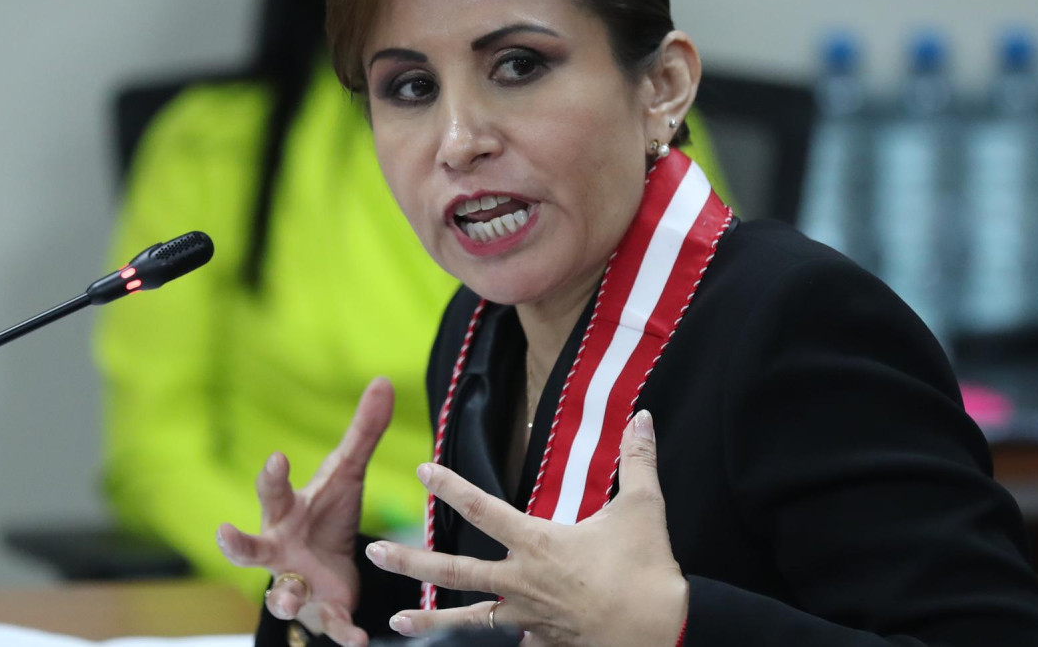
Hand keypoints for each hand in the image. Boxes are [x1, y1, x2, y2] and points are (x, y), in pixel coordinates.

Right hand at [216, 376, 394, 646]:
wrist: (329, 569)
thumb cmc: (327, 514)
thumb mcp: (348, 473)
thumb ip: (364, 431)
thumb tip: (383, 379)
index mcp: (286, 511)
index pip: (272, 490)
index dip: (272, 475)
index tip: (277, 457)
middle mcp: (280, 549)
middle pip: (250, 547)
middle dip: (237, 544)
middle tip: (223, 534)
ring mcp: (295, 583)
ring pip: (280, 592)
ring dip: (283, 595)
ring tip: (290, 597)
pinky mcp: (321, 610)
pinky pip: (328, 624)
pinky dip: (341, 632)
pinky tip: (357, 640)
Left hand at [364, 409, 687, 646]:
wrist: (664, 633)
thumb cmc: (648, 570)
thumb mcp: (644, 508)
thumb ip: (638, 459)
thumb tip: (643, 415)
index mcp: (538, 544)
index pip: (482, 508)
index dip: (450, 485)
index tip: (421, 469)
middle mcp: (523, 581)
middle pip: (455, 570)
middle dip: (411, 560)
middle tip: (373, 552)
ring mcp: (529, 618)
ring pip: (468, 621)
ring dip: (429, 622)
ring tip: (394, 622)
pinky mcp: (542, 643)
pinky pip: (504, 645)